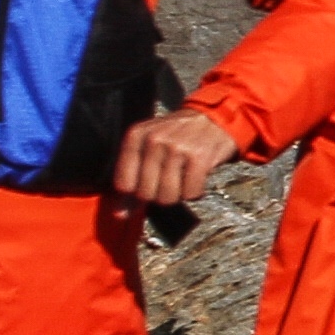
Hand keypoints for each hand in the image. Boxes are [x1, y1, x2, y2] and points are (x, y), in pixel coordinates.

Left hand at [115, 110, 239, 205]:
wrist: (213, 119)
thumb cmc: (176, 137)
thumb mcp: (148, 149)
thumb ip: (132, 180)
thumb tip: (121, 215)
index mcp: (136, 136)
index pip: (123, 184)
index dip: (136, 191)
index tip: (148, 183)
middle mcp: (154, 140)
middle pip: (146, 194)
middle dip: (159, 194)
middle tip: (170, 179)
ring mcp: (177, 148)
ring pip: (167, 197)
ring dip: (178, 194)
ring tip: (183, 178)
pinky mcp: (199, 157)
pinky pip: (190, 193)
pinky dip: (195, 192)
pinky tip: (197, 177)